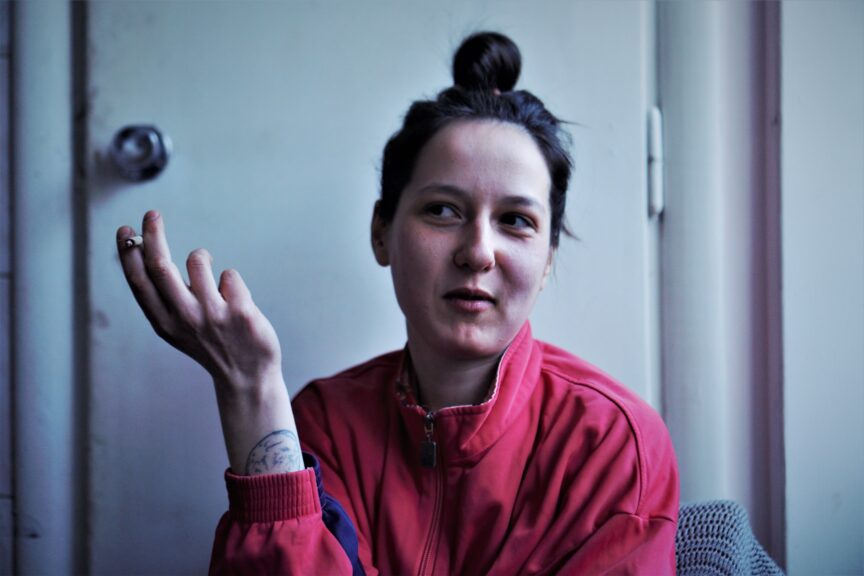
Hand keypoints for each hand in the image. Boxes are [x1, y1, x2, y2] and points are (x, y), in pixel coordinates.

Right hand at [116, 210, 280, 393]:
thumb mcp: (178, 328)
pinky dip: (231, 282)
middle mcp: (184, 318)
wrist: (246, 377)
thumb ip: (165, 298)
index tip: (125, 229)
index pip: (139, 282)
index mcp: (164, 323)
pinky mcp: (240, 311)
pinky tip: (236, 303)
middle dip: (153, 234)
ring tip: (212, 280)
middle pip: (161, 265)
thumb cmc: (211, 344)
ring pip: (198, 260)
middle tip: (152, 214)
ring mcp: (213, 314)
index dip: (129, 253)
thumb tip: (149, 251)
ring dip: (203, 258)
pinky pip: (230, 275)